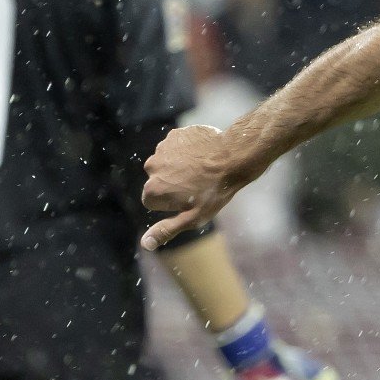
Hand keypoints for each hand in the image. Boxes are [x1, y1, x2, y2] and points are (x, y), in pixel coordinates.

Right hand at [141, 125, 240, 250]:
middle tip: (197, 185)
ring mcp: (162, 148)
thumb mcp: (193, 218)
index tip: (189, 199)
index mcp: (152, 190)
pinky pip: (175, 147)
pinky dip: (186, 152)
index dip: (171, 203)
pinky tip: (203, 155)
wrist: (233, 157)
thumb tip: (146, 244)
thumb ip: (166, 230)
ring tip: (201, 170)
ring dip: (179, 167)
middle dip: (172, 184)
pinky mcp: (174, 135)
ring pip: (166, 164)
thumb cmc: (215, 192)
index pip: (152, 202)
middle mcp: (151, 167)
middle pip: (157, 181)